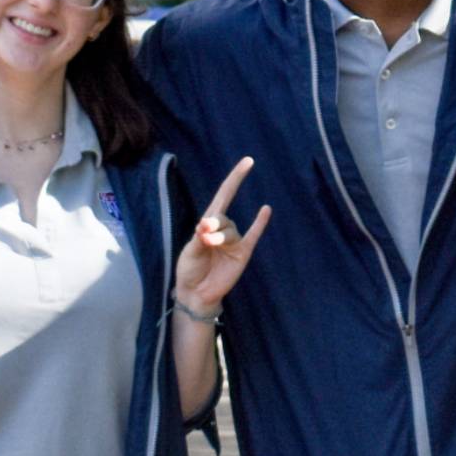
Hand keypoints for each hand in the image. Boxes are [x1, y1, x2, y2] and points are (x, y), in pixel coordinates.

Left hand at [173, 156, 272, 314]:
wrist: (196, 293)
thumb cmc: (190, 269)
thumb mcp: (190, 252)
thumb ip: (200, 238)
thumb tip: (207, 224)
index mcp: (208, 223)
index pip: (225, 195)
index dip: (235, 178)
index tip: (248, 161)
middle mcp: (223, 229)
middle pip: (223, 217)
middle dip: (214, 224)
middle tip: (203, 234)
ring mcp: (234, 242)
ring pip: (231, 231)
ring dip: (220, 237)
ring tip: (208, 245)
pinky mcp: (242, 254)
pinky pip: (253, 236)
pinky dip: (259, 224)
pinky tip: (265, 210)